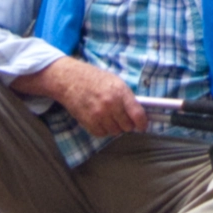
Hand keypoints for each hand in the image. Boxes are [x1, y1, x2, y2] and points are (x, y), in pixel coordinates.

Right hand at [12, 56, 146, 136]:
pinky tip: (100, 119)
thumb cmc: (93, 79)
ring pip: (115, 132)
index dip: (142, 123)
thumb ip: (127, 98)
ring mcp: (99, 115)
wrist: (70, 80)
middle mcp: (111, 105)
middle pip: (127, 126)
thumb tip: (139, 113)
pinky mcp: (88, 122)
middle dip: (127, 124)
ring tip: (109, 116)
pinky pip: (102, 133)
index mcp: (120, 92)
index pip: (138, 115)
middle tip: (122, 117)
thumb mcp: (115, 82)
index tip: (142, 126)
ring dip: (114, 127)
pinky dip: (103, 129)